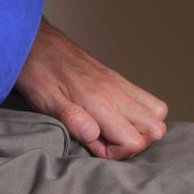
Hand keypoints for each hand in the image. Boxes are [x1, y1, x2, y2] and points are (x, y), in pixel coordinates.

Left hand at [15, 18, 168, 159]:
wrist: (36, 41)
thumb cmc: (38, 72)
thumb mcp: (46, 101)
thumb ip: (72, 119)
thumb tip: (94, 136)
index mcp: (99, 101)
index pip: (134, 140)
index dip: (117, 153)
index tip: (95, 148)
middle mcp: (115, 91)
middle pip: (156, 126)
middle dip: (135, 142)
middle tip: (106, 142)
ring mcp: (118, 83)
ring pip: (156, 111)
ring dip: (140, 127)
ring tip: (110, 131)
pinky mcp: (116, 78)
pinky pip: (144, 98)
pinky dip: (137, 113)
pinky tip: (111, 117)